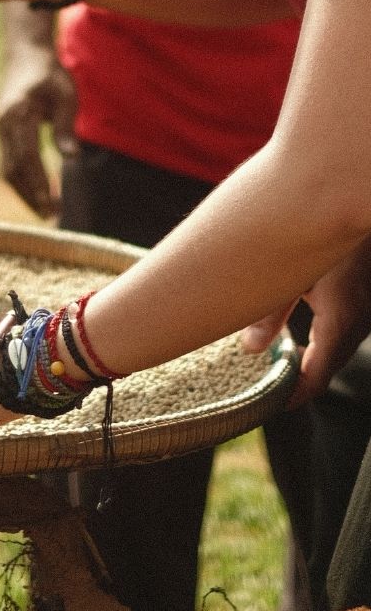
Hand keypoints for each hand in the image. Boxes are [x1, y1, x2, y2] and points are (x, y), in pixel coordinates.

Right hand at [0, 44, 76, 217]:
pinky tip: (37, 195)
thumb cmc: (51, 75)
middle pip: (12, 169)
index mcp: (17, 113)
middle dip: (31, 195)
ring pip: (6, 171)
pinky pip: (7, 164)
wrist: (25, 57)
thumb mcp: (66, 95)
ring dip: (24, 193)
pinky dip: (21, 183)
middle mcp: (2, 124)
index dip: (38, 181)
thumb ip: (65, 126)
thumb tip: (71, 158)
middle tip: (51, 216)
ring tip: (45, 212)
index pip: (26, 155)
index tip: (51, 203)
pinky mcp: (2, 135)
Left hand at [242, 236, 370, 405]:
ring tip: (282, 374)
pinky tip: (302, 345)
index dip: (297, 394)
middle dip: (302, 383)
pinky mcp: (364, 301)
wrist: (357, 206)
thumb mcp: (290, 274)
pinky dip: (324, 346)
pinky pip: (344, 333)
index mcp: (341, 318)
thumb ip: (269, 312)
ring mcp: (366, 311)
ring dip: (314, 363)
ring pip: (338, 349)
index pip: (319, 373)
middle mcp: (359, 320)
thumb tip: (250, 350)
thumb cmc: (322, 235)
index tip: (274, 404)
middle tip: (272, 394)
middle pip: (329, 365)